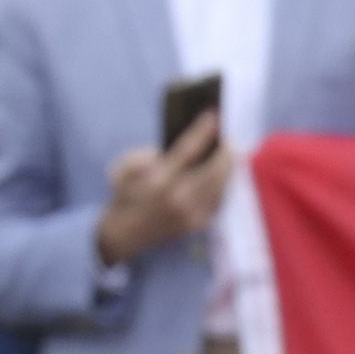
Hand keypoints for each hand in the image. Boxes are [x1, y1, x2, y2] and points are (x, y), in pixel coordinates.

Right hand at [91, 113, 230, 263]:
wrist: (124, 237)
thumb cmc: (124, 197)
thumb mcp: (121, 170)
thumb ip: (141, 155)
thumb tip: (165, 150)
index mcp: (158, 182)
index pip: (187, 151)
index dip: (203, 131)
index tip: (214, 116)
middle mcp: (178, 199)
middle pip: (215, 171)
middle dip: (226, 152)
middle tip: (230, 138)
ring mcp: (191, 215)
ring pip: (221, 186)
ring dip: (230, 168)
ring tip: (233, 153)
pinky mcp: (198, 225)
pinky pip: (219, 201)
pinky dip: (225, 184)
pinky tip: (227, 172)